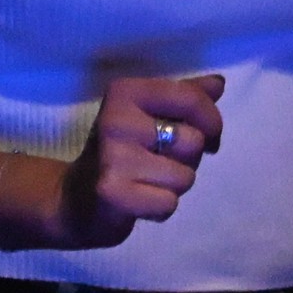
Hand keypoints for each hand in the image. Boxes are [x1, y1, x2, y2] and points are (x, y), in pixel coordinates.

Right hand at [51, 74, 224, 248]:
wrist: (74, 199)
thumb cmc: (121, 152)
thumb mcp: (147, 116)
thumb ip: (183, 98)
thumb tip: (218, 83)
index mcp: (125, 92)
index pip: (191, 99)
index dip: (212, 121)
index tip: (209, 136)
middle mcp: (116, 120)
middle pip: (193, 142)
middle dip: (187, 159)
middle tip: (160, 162)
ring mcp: (113, 157)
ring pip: (185, 177)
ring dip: (174, 186)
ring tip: (147, 181)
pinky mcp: (113, 192)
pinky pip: (168, 203)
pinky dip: (160, 208)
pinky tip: (139, 201)